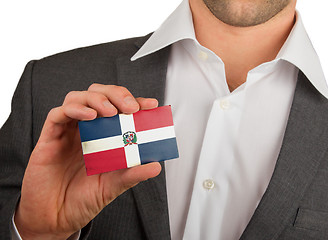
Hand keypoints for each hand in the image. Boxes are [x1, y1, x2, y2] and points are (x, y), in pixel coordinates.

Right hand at [15, 84, 160, 239]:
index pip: (120, 109)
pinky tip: (90, 116)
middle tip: (130, 107)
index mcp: (103, 137)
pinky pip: (58, 114)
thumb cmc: (82, 200)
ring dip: (96, 99)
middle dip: (116, 94)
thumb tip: (156, 166)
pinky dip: (75, 109)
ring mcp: (67, 132)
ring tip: (111, 111)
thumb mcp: (113, 186)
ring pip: (78, 98)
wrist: (55, 219)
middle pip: (98, 94)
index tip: (151, 105)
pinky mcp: (49, 138)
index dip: (135, 102)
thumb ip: (132, 174)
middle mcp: (85, 130)